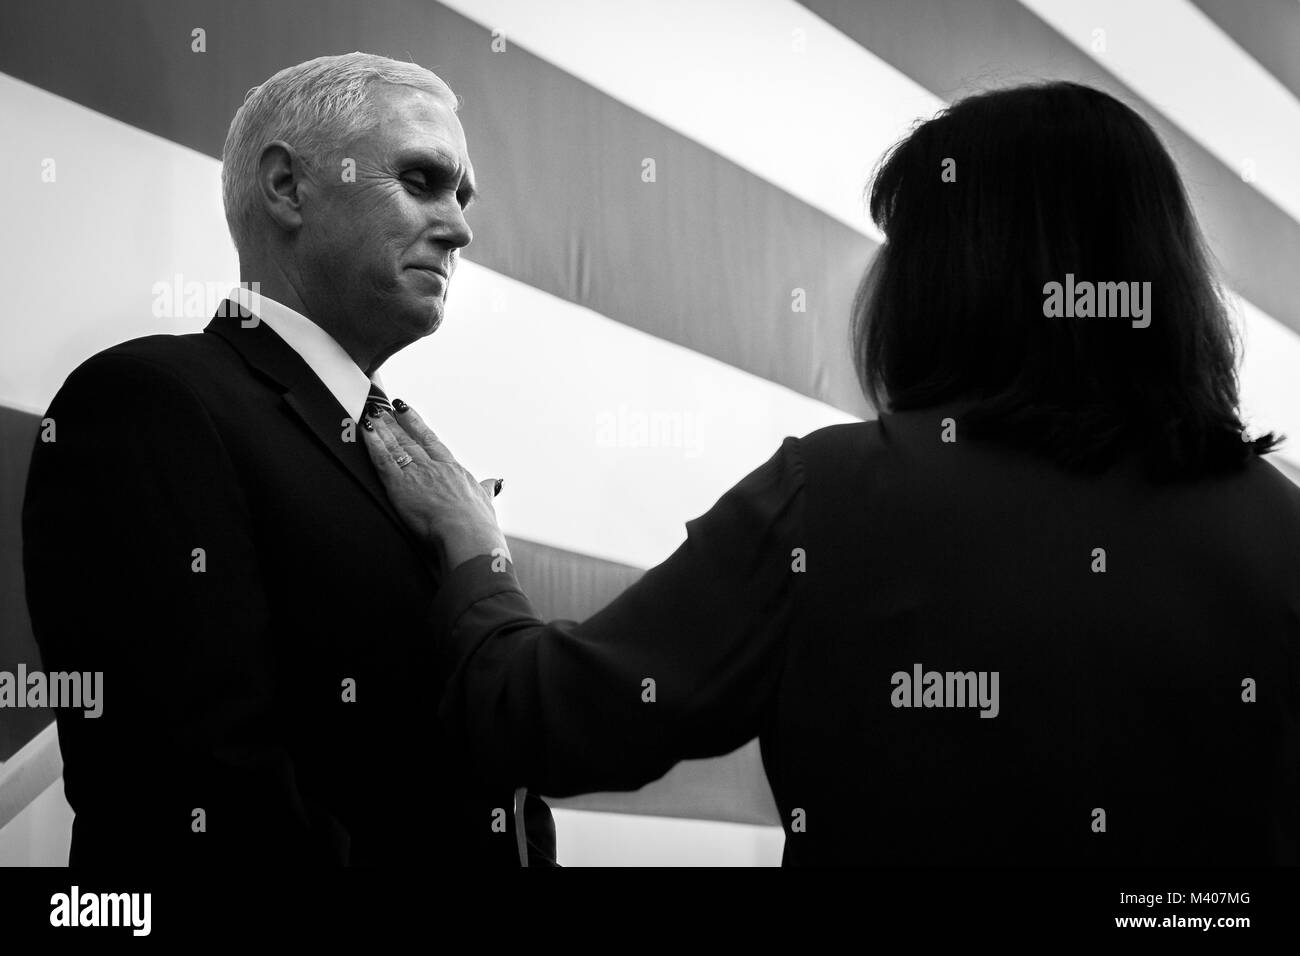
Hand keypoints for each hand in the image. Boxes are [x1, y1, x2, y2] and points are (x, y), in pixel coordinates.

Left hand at [359, 402, 509, 572]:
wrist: (467, 534)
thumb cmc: (478, 525)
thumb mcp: (486, 502)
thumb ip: (487, 490)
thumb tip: (495, 483)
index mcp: (454, 470)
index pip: (431, 441)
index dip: (416, 424)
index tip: (405, 410)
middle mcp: (435, 467)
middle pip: (410, 439)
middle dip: (394, 422)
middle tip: (381, 407)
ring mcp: (417, 473)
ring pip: (395, 445)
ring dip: (381, 428)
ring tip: (370, 413)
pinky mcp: (400, 485)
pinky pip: (383, 459)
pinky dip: (372, 443)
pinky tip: (365, 431)